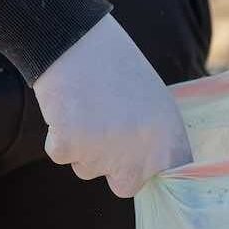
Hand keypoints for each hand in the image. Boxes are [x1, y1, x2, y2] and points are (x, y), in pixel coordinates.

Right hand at [33, 15, 190, 196]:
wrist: (79, 42)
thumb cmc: (119, 69)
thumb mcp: (157, 104)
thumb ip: (158, 142)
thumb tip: (153, 173)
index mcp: (170, 142)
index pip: (169, 182)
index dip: (151, 174)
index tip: (141, 163)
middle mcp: (141, 155)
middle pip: (124, 186)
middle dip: (112, 167)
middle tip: (107, 129)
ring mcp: (105, 155)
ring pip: (87, 169)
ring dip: (83, 147)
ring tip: (88, 108)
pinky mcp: (71, 147)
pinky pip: (60, 155)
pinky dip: (58, 137)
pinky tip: (68, 108)